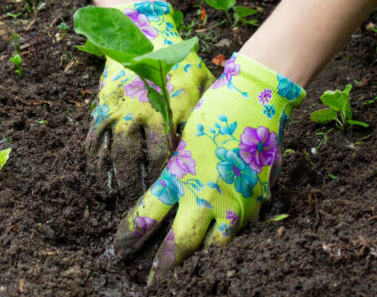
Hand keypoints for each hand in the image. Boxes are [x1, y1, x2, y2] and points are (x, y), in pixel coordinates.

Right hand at [87, 1, 214, 198]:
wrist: (143, 32)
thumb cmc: (179, 59)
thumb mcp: (202, 82)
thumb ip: (208, 110)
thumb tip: (223, 140)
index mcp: (171, 108)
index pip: (170, 152)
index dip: (168, 176)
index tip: (171, 193)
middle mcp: (144, 112)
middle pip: (141, 157)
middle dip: (140, 184)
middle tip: (142, 203)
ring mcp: (121, 109)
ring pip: (115, 153)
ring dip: (117, 178)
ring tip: (119, 197)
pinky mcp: (103, 106)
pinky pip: (96, 139)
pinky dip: (96, 161)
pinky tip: (101, 177)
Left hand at [113, 53, 304, 281]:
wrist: (257, 99)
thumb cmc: (217, 111)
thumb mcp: (185, 139)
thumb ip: (178, 169)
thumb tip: (170, 189)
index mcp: (179, 175)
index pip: (147, 216)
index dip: (130, 238)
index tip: (119, 252)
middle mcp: (204, 194)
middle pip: (181, 244)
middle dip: (165, 268)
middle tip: (154, 286)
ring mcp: (233, 201)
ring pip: (215, 246)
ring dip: (201, 258)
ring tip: (193, 271)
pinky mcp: (256, 201)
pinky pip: (240, 229)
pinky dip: (229, 236)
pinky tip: (223, 237)